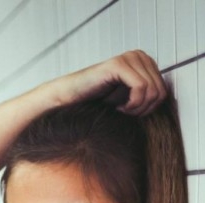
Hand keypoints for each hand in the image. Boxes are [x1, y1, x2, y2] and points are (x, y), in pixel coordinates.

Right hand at [48, 50, 166, 116]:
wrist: (70, 101)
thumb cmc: (96, 104)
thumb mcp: (128, 100)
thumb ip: (146, 96)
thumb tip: (164, 101)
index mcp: (145, 63)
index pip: (163, 91)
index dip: (148, 110)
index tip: (130, 113)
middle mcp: (140, 55)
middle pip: (160, 91)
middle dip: (143, 110)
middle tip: (124, 114)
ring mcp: (130, 57)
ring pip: (152, 90)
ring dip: (137, 108)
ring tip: (120, 111)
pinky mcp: (119, 64)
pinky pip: (141, 87)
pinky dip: (132, 104)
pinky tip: (118, 108)